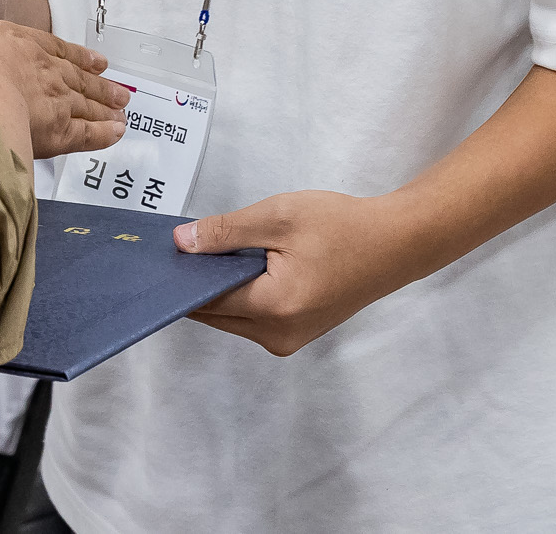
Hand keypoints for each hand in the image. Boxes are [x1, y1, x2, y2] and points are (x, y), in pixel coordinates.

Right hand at [0, 15, 126, 158]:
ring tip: (122, 108)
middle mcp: (43, 69)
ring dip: (105, 105)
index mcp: (18, 41)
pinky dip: (105, 132)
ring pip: (87, 103)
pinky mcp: (58, 130)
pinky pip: (89, 132)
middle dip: (98, 84)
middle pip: (76, 77)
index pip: (53, 47)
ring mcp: (54, 99)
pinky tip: (116, 132)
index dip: (74, 54)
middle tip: (118, 91)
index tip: (94, 59)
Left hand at [173, 189, 416, 355]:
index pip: (206, 299)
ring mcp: (289, 340)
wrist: (395, 243)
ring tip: (209, 250)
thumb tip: (180, 243)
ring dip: (219, 288)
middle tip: (179, 246)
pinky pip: (252, 317)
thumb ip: (226, 231)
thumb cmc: (343, 226)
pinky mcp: (297, 333)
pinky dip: (239, 294)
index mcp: (274, 308)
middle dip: (196, 283)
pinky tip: (237, 265)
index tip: (159, 253)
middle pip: (215, 313)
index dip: (181, 275)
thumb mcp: (280, 216)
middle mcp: (278, 335)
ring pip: (232, 317)